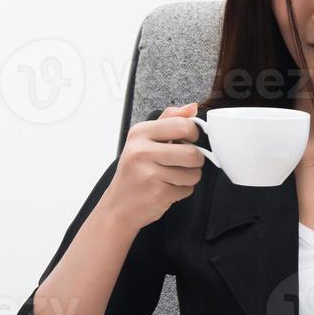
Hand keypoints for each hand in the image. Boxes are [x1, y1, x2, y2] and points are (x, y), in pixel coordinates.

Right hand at [107, 102, 204, 228]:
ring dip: (189, 177)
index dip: (193, 134)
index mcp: (140, 132)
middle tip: (184, 162)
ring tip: (172, 177)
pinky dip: (182, 191)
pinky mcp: (158, 192)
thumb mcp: (144, 141)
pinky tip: (166, 188)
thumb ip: (169, 120)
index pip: (183, 125)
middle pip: (193, 153)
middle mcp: (142, 151)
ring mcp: (150, 173)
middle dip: (195, 160)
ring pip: (193, 173)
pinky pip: (187, 189)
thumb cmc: (134, 172)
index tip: (188, 140)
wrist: (118, 206)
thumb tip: (192, 108)